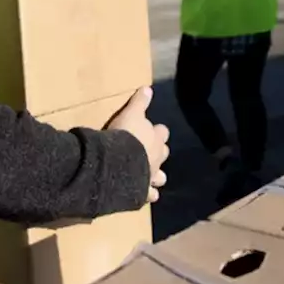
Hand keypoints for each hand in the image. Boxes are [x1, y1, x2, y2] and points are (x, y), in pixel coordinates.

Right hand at [106, 86, 169, 202]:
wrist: (120, 162)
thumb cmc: (126, 135)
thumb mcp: (131, 114)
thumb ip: (140, 102)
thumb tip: (148, 88)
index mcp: (156, 138)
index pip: (162, 132)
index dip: (156, 131)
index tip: (149, 129)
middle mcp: (158, 157)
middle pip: (164, 152)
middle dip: (158, 151)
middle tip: (147, 150)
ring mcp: (152, 175)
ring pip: (160, 176)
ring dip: (156, 175)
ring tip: (148, 174)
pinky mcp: (143, 190)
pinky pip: (149, 194)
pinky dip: (148, 194)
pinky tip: (145, 195)